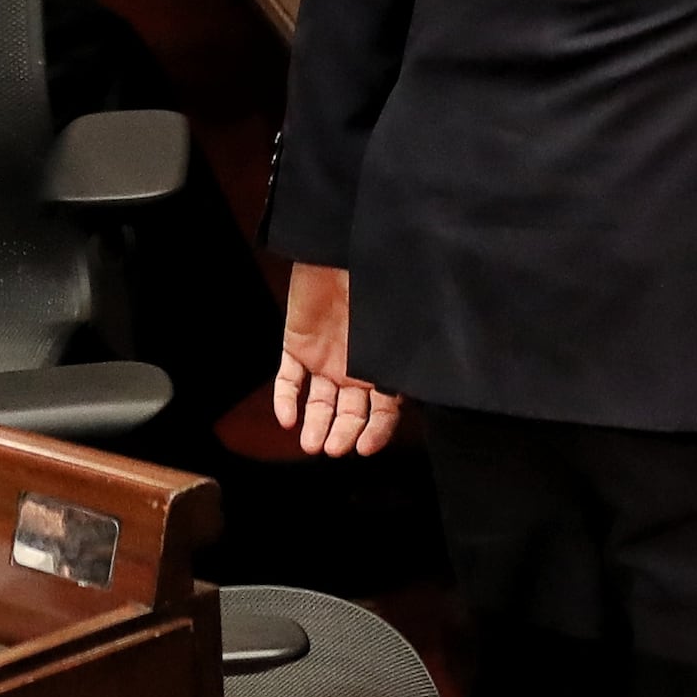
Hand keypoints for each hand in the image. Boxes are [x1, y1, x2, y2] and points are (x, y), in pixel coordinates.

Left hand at [273, 261, 399, 456]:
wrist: (339, 247)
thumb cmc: (376, 280)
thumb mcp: (398, 321)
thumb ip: (402, 355)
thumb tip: (411, 389)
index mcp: (384, 362)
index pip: (384, 408)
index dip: (376, 431)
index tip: (365, 449)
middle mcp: (355, 366)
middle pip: (350, 412)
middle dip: (343, 433)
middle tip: (333, 448)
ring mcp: (325, 358)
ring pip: (320, 402)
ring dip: (316, 425)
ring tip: (311, 445)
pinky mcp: (296, 346)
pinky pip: (288, 379)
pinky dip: (285, 400)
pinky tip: (286, 419)